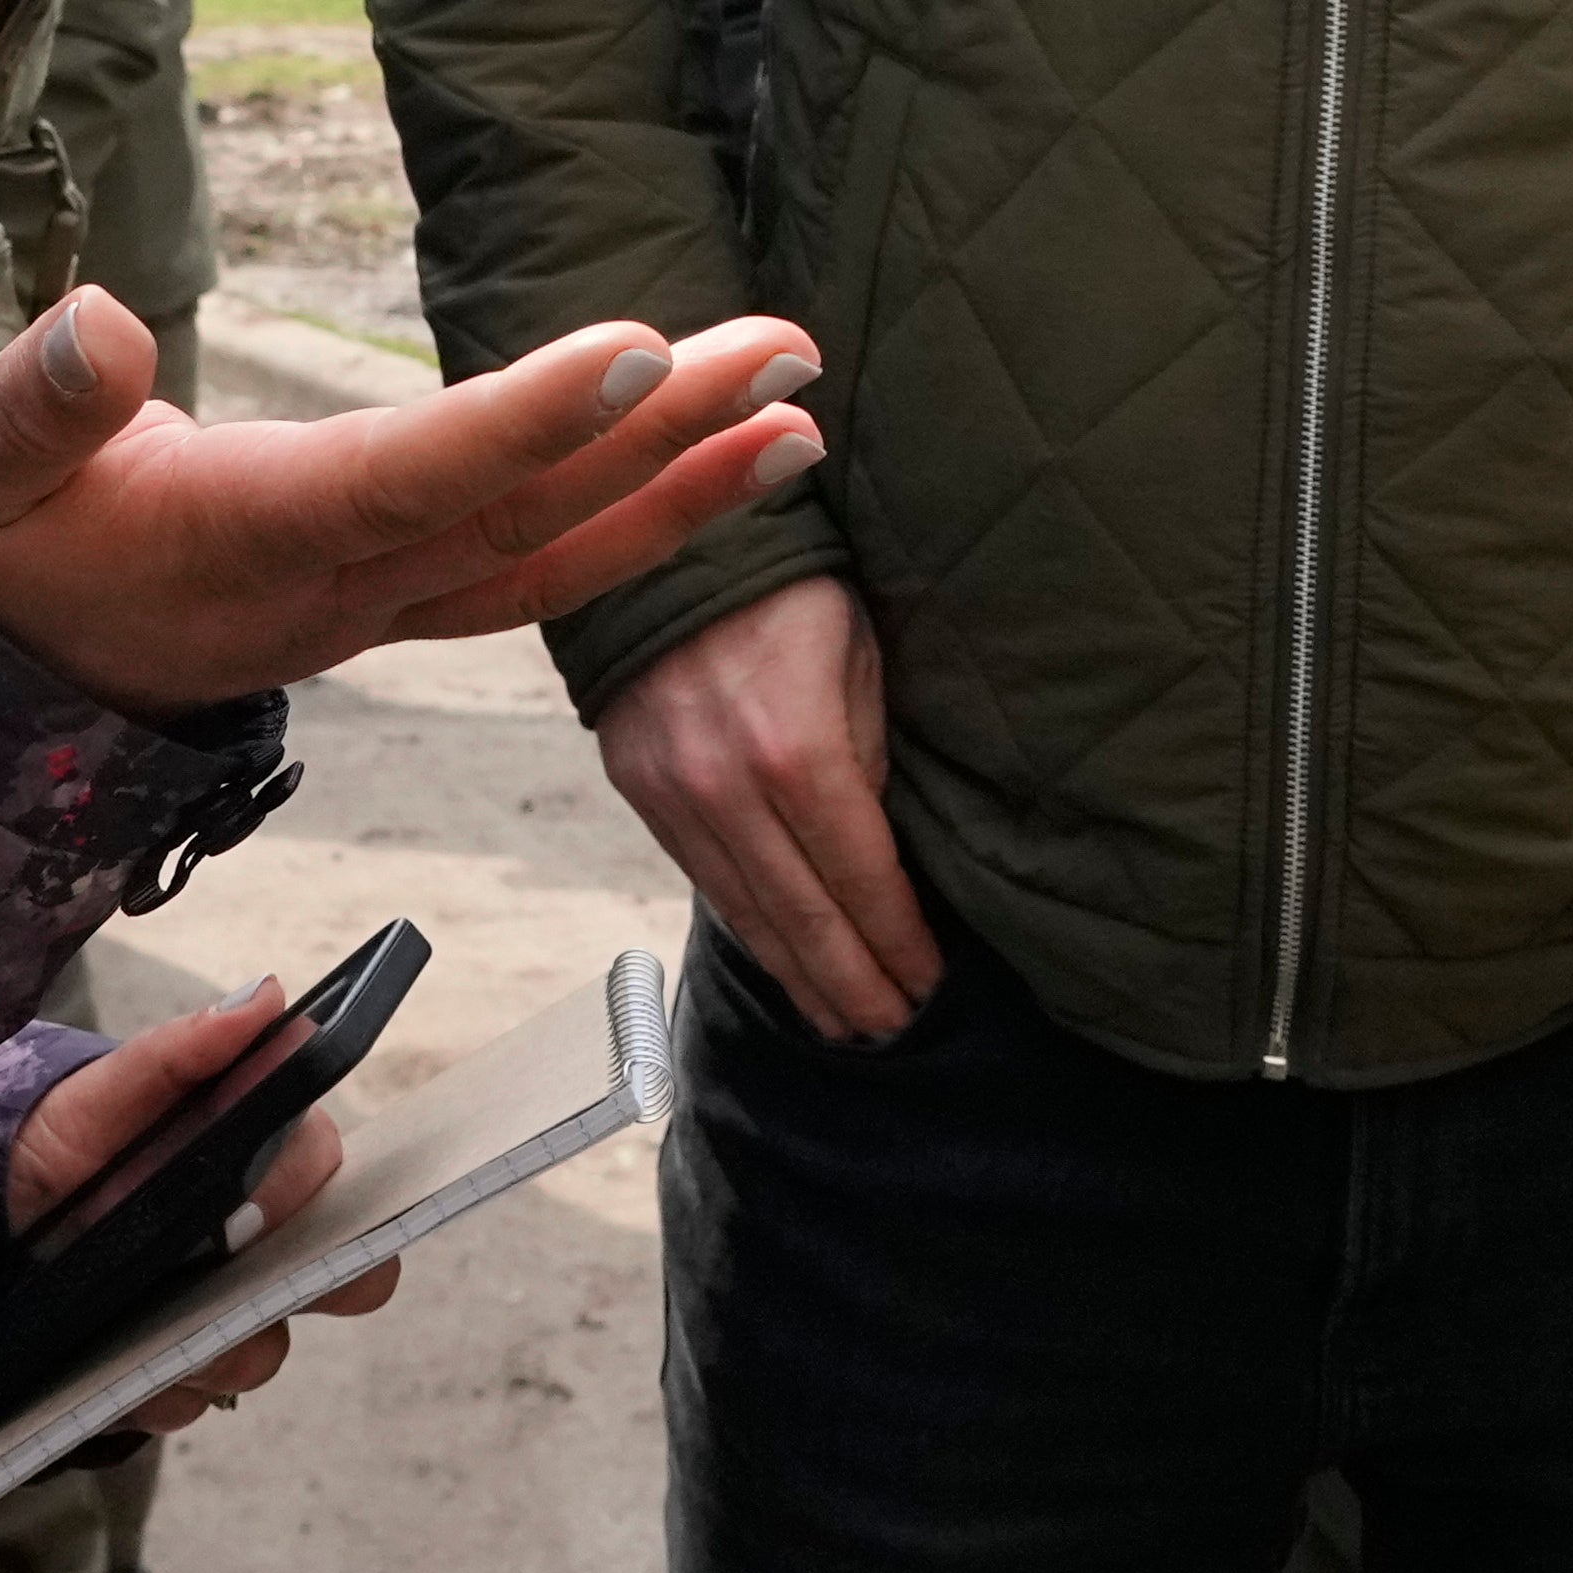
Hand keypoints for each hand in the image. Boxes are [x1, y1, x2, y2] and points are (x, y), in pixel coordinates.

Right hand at [0, 287, 824, 720]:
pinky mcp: (391, 603)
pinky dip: (638, 519)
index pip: (406, 476)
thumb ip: (35, 400)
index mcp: (241, 537)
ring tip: (799, 414)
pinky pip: (538, 572)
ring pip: (551, 560)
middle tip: (787, 356)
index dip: (522, 420)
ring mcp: (373, 610)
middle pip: (521, 517)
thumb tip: (100, 322)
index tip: (639, 345)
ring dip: (683, 488)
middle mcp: (333, 588)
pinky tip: (722, 463)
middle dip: (660, 437)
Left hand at [5, 971, 402, 1439]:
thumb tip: (269, 998)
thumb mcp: (100, 1095)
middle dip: (315, 1288)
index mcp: (257, 1160)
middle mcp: (256, 1240)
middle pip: (343, 1276)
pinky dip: (160, 1388)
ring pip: (264, 1348)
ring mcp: (218, 1310)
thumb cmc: (55, 1142)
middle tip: (242, 1291)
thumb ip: (181, 1053)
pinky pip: (194, 1399)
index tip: (249, 1212)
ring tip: (152, 1331)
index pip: (334, 1174)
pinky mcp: (173, 1370)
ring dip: (219, 1347)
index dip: (306, 1194)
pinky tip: (116, 1365)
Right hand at [592, 579, 936, 1041]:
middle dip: (854, 985)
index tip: (932, 985)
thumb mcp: (861, 660)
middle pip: (802, 919)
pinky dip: (749, 929)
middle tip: (893, 1031)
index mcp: (796, 749)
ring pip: (747, 914)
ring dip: (801, 976)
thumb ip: (869, 760)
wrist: (666, 541)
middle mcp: (726, 786)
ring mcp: (674, 793)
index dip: (899, 942)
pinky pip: (704, 880)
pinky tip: (782, 960)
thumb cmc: (794, 588)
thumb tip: (883, 857)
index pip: (861, 879)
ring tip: (845, 1021)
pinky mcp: (639, 789)